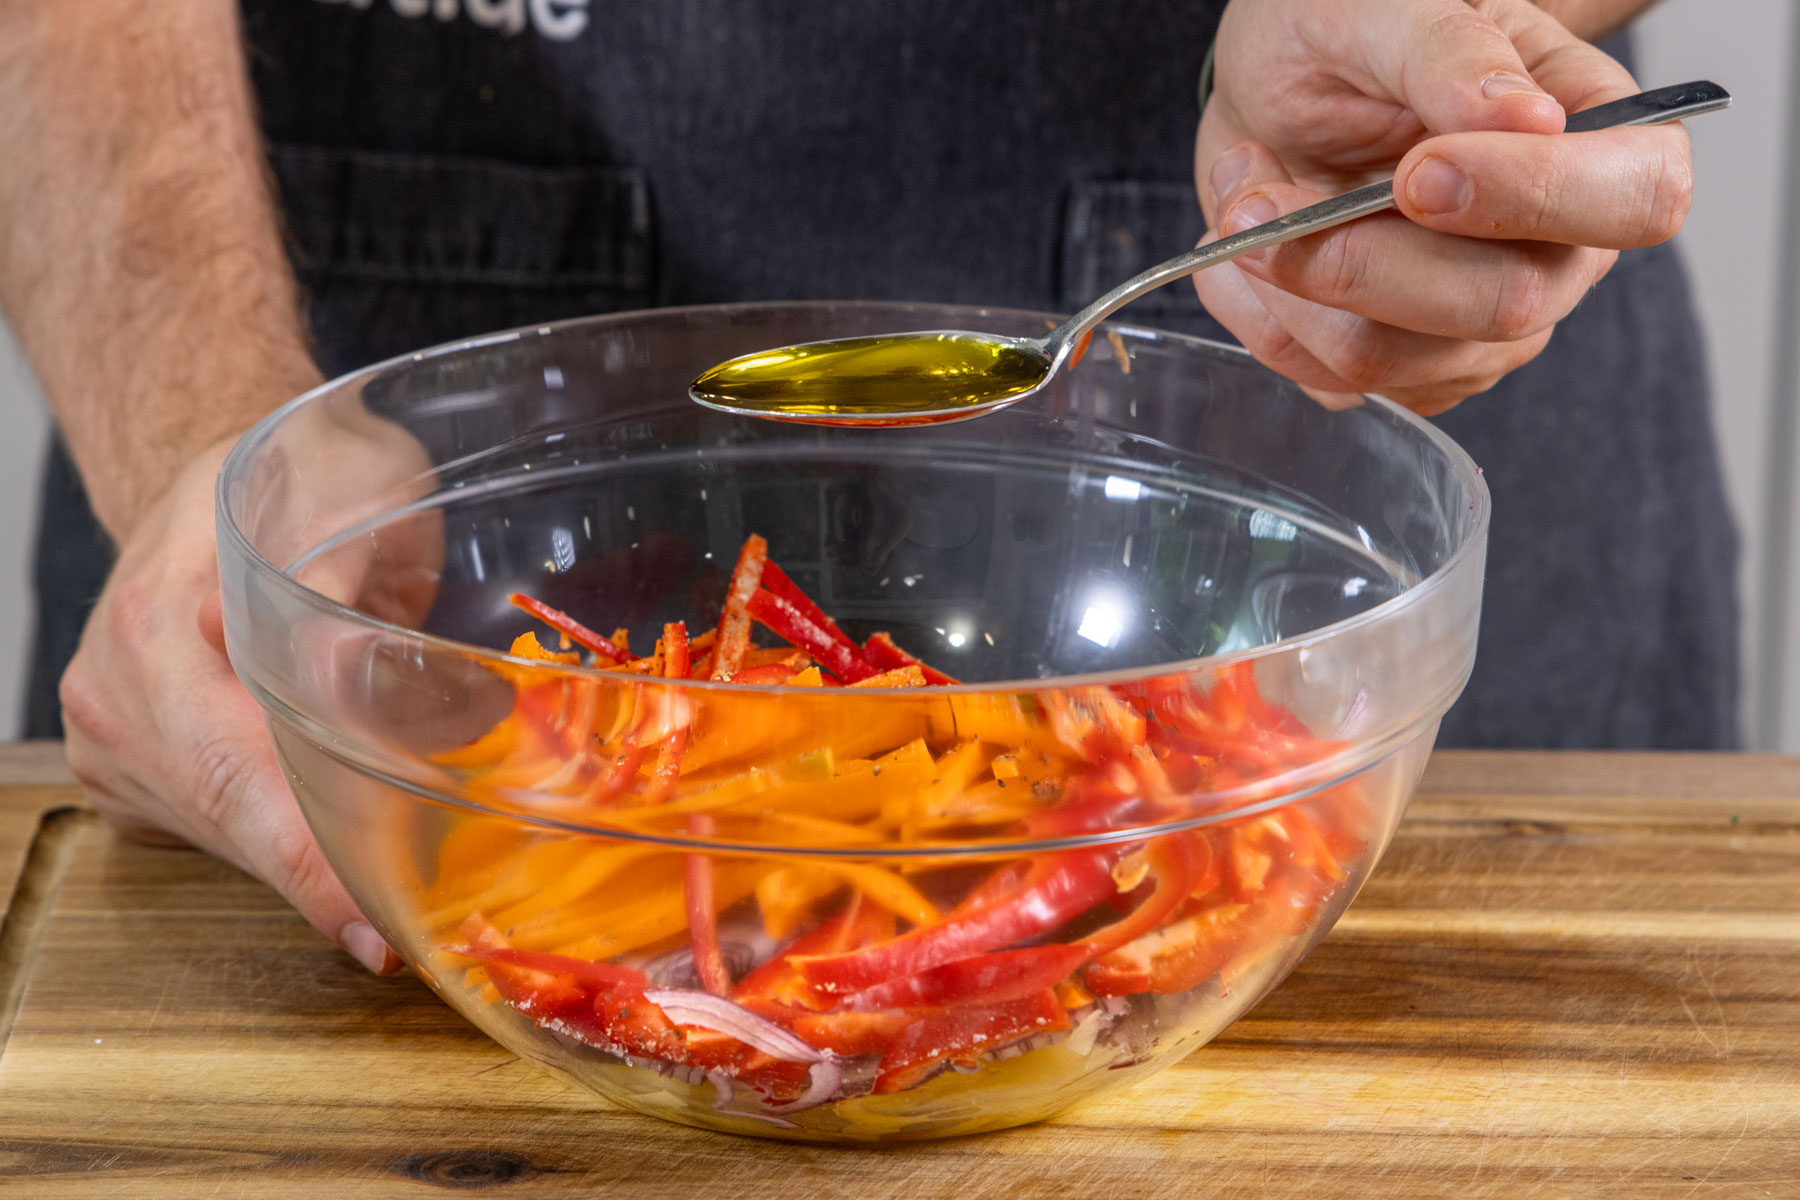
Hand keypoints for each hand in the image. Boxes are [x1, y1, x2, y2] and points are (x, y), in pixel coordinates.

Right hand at [59, 413, 439, 974]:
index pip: (232, 772)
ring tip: (403, 882)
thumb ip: (342, 565)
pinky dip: (291, 837)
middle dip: (331, 878)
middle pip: (234, 822)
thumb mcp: (347, 487)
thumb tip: (348, 666)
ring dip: (316, 860)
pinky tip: (351, 833)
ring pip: (230, 834)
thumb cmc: (301, 476)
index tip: (368, 930)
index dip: (305, 860)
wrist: (223, 479)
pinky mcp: (139, 773)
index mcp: (157, 628)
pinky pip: (222, 827)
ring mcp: (116, 743)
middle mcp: (118, 696)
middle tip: (420, 929)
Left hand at [1194, 0, 1692, 413]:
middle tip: (1259, 196)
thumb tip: (1523, 118)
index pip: (1634, 198)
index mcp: (1599, 138)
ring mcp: (1481, 324)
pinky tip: (1244, 247)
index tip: (1413, 171)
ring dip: (1285, 282)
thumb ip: (1450, 51)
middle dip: (1355, 258)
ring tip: (1244, 197)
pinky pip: (1328, 381)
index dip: (1529, 197)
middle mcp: (1558, 249)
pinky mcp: (1403, 367)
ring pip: (1391, 359)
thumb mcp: (1387, 4)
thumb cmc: (1353, 27)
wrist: (1278, 86)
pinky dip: (1261, 315)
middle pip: (1502, 305)